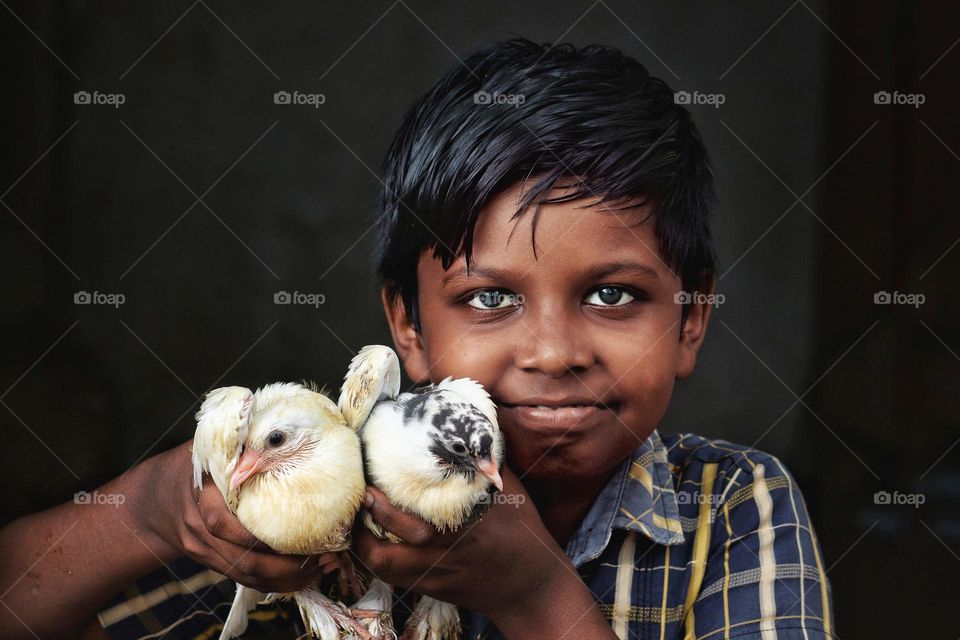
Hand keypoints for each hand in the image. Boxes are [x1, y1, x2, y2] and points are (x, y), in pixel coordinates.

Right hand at [142, 440, 339, 592]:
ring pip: (247, 575)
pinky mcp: (212, 563)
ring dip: (287, 579)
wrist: (150, 501)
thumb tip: (276, 425)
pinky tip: (303, 578)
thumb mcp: (207, 450)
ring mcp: (204, 551)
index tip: (304, 529)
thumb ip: (237, 445)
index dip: (262, 535)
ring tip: (324, 569)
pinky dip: (275, 583)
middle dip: (288, 565)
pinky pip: (244, 579)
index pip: (226, 523)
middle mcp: (200, 530)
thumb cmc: (188, 467)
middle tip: (326, 556)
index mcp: (200, 497)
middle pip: (244, 558)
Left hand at [351, 466, 577, 622]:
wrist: (531, 586)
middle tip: (360, 493)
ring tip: (355, 519)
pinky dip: (377, 559)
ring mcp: (439, 572)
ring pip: (389, 565)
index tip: (377, 474)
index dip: (397, 497)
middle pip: (403, 539)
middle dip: (376, 516)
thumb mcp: (510, 493)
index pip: (429, 508)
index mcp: (470, 523)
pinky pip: (394, 577)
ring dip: (365, 544)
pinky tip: (370, 541)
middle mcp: (450, 550)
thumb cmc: (522, 531)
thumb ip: (484, 466)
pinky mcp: (432, 588)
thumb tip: (467, 428)